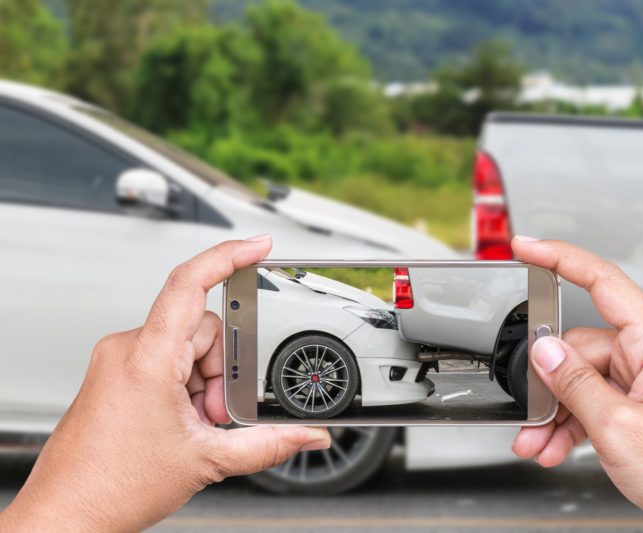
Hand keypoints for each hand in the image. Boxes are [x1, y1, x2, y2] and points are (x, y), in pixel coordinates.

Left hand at [2, 236, 329, 531]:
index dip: (228, 256)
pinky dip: (185, 387)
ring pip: (186, 348)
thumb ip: (268, 445)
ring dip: (204, 384)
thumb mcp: (206, 461)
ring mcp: (118, 361)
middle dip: (222, 372)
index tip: (257, 245)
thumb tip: (308, 435)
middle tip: (216, 415)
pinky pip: (165, 361)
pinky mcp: (116, 374)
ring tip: (195, 426)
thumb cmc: (112, 487)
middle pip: (201, 330)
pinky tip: (182, 422)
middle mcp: (127, 349)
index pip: (190, 283)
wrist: (67, 516)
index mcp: (147, 358)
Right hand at [511, 237, 642, 531]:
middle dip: (548, 383)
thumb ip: (574, 383)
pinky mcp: (640, 407)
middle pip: (580, 347)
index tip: (527, 249)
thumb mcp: (618, 428)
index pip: (604, 281)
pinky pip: (593, 402)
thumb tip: (544, 350)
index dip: (561, 258)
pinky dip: (571, 424)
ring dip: (556, 413)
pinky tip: (556, 446)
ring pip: (581, 380)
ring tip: (539, 443)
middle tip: (530, 414)